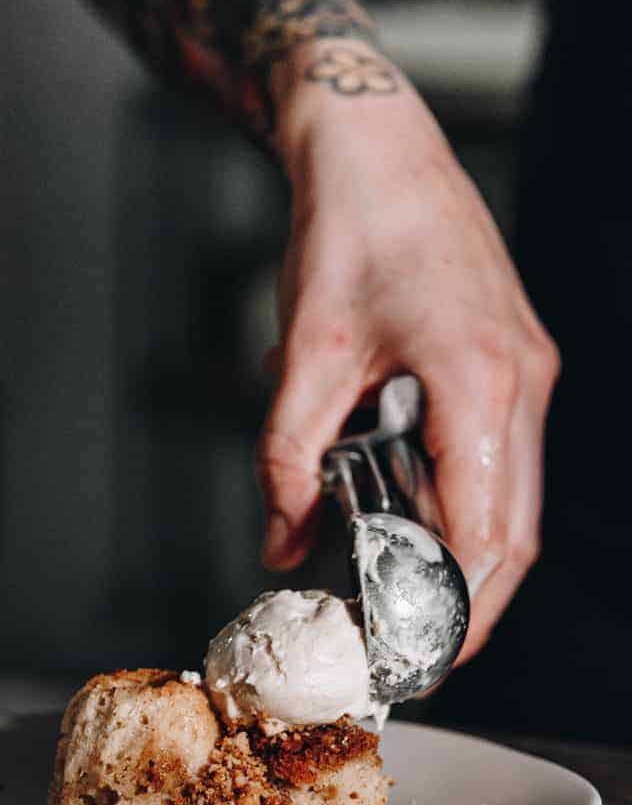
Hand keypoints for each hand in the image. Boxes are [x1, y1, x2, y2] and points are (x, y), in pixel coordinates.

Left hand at [257, 43, 558, 662]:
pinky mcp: (513, 361)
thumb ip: (287, 460)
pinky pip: (500, 459)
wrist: (375, 147)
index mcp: (478, 380)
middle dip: (469, 604)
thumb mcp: (302, 356)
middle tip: (416, 652)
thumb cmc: (346, 231)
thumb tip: (279, 545)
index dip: (455, 609)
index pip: (484, 532)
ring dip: (467, 557)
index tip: (418, 657)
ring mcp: (525, 371)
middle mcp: (520, 381)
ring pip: (515, 501)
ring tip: (406, 597)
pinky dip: (462, 504)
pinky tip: (410, 518)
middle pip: (516, 531)